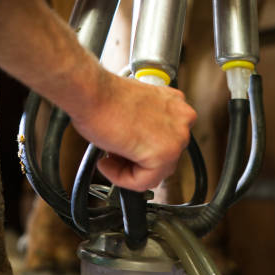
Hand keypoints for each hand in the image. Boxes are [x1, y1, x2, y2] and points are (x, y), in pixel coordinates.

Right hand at [70, 69, 196, 191]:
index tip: (124, 147)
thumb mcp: (136, 107)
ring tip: (109, 157)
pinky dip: (122, 178)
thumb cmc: (105, 96)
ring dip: (128, 169)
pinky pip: (143, 182)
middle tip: (114, 154)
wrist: (92, 92)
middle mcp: (182, 119)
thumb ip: (148, 125)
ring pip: (154, 172)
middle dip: (136, 159)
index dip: (140, 147)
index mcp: (176, 103)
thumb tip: (141, 144)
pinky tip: (107, 163)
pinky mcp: (164, 154)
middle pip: (163, 158)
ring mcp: (177, 137)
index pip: (165, 140)